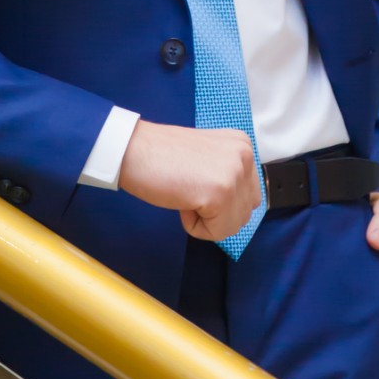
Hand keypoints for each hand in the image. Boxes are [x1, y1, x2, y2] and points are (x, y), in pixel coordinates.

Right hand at [117, 121, 259, 244]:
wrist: (129, 149)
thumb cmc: (159, 157)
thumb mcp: (207, 158)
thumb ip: (227, 175)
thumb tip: (236, 206)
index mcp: (242, 146)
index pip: (249, 194)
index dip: (220, 201)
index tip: (195, 185)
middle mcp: (245, 157)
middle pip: (245, 211)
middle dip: (216, 213)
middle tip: (188, 192)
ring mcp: (234, 174)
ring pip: (234, 225)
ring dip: (206, 220)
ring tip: (185, 195)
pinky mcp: (219, 194)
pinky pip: (217, 232)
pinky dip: (195, 226)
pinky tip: (180, 201)